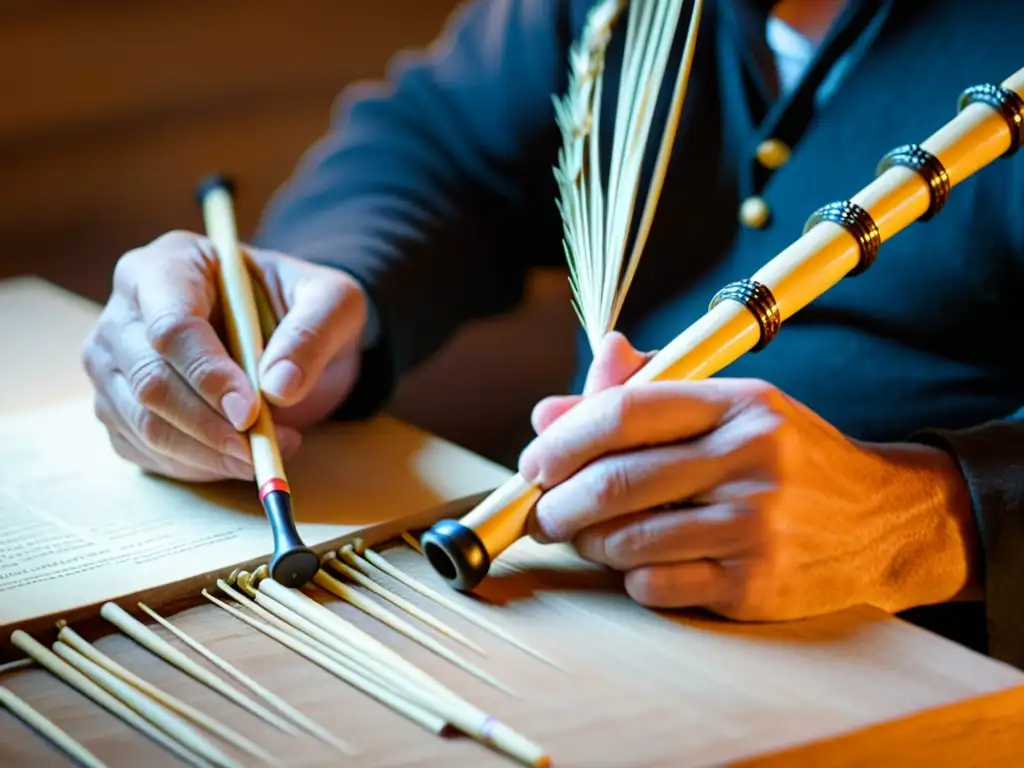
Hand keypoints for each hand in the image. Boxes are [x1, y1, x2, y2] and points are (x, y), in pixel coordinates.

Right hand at [83, 230, 367, 481]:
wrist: (289, 333)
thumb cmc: (303, 306)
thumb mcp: (333, 302)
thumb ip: (313, 333)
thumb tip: (278, 387)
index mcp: (172, 264)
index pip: (171, 325)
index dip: (208, 373)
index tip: (251, 411)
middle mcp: (127, 309)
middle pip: (149, 379)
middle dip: (209, 425)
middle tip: (263, 447)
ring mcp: (114, 361)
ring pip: (142, 422)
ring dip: (206, 452)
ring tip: (264, 451)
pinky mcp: (117, 406)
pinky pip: (142, 449)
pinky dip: (194, 465)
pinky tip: (237, 457)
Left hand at [519, 333, 981, 620]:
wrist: (882, 521)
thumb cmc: (785, 457)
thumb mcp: (727, 409)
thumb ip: (637, 400)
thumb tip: (548, 412)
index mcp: (736, 403)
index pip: (625, 411)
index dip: (564, 439)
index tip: (534, 463)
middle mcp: (749, 459)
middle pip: (617, 481)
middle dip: (557, 502)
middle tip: (539, 513)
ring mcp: (756, 524)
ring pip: (630, 539)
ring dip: (587, 543)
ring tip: (583, 537)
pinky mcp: (757, 583)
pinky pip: (658, 585)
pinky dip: (629, 578)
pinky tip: (636, 565)